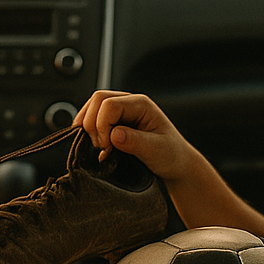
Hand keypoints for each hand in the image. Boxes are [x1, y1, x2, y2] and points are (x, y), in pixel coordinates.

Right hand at [76, 91, 196, 182]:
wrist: (175, 164)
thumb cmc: (170, 154)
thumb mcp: (157, 150)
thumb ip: (136, 141)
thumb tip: (114, 134)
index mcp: (141, 105)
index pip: (109, 104)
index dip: (102, 126)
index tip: (107, 147)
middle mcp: (129, 103)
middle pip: (97, 100)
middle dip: (92, 125)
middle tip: (102, 148)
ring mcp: (120, 110)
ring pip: (91, 107)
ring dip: (89, 127)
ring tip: (100, 147)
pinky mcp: (113, 120)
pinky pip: (92, 117)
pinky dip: (88, 130)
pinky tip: (95, 144)